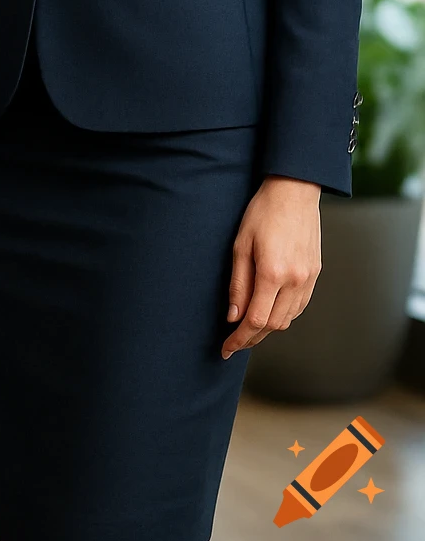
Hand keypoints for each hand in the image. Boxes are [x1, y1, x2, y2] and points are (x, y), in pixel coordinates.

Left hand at [221, 174, 321, 357]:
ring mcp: (309, 279)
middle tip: (234, 342)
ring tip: (248, 328)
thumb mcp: (240, 245)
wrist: (295, 191)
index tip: (226, 348)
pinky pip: (299, 306)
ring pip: (288, 319)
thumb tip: (233, 316)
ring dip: (268, 328)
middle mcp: (295, 281)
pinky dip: (283, 315)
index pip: (255, 320)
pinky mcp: (316, 274)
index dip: (239, 339)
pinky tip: (270, 311)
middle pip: (273, 325)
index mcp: (273, 273)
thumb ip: (238, 284)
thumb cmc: (263, 212)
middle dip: (252, 338)